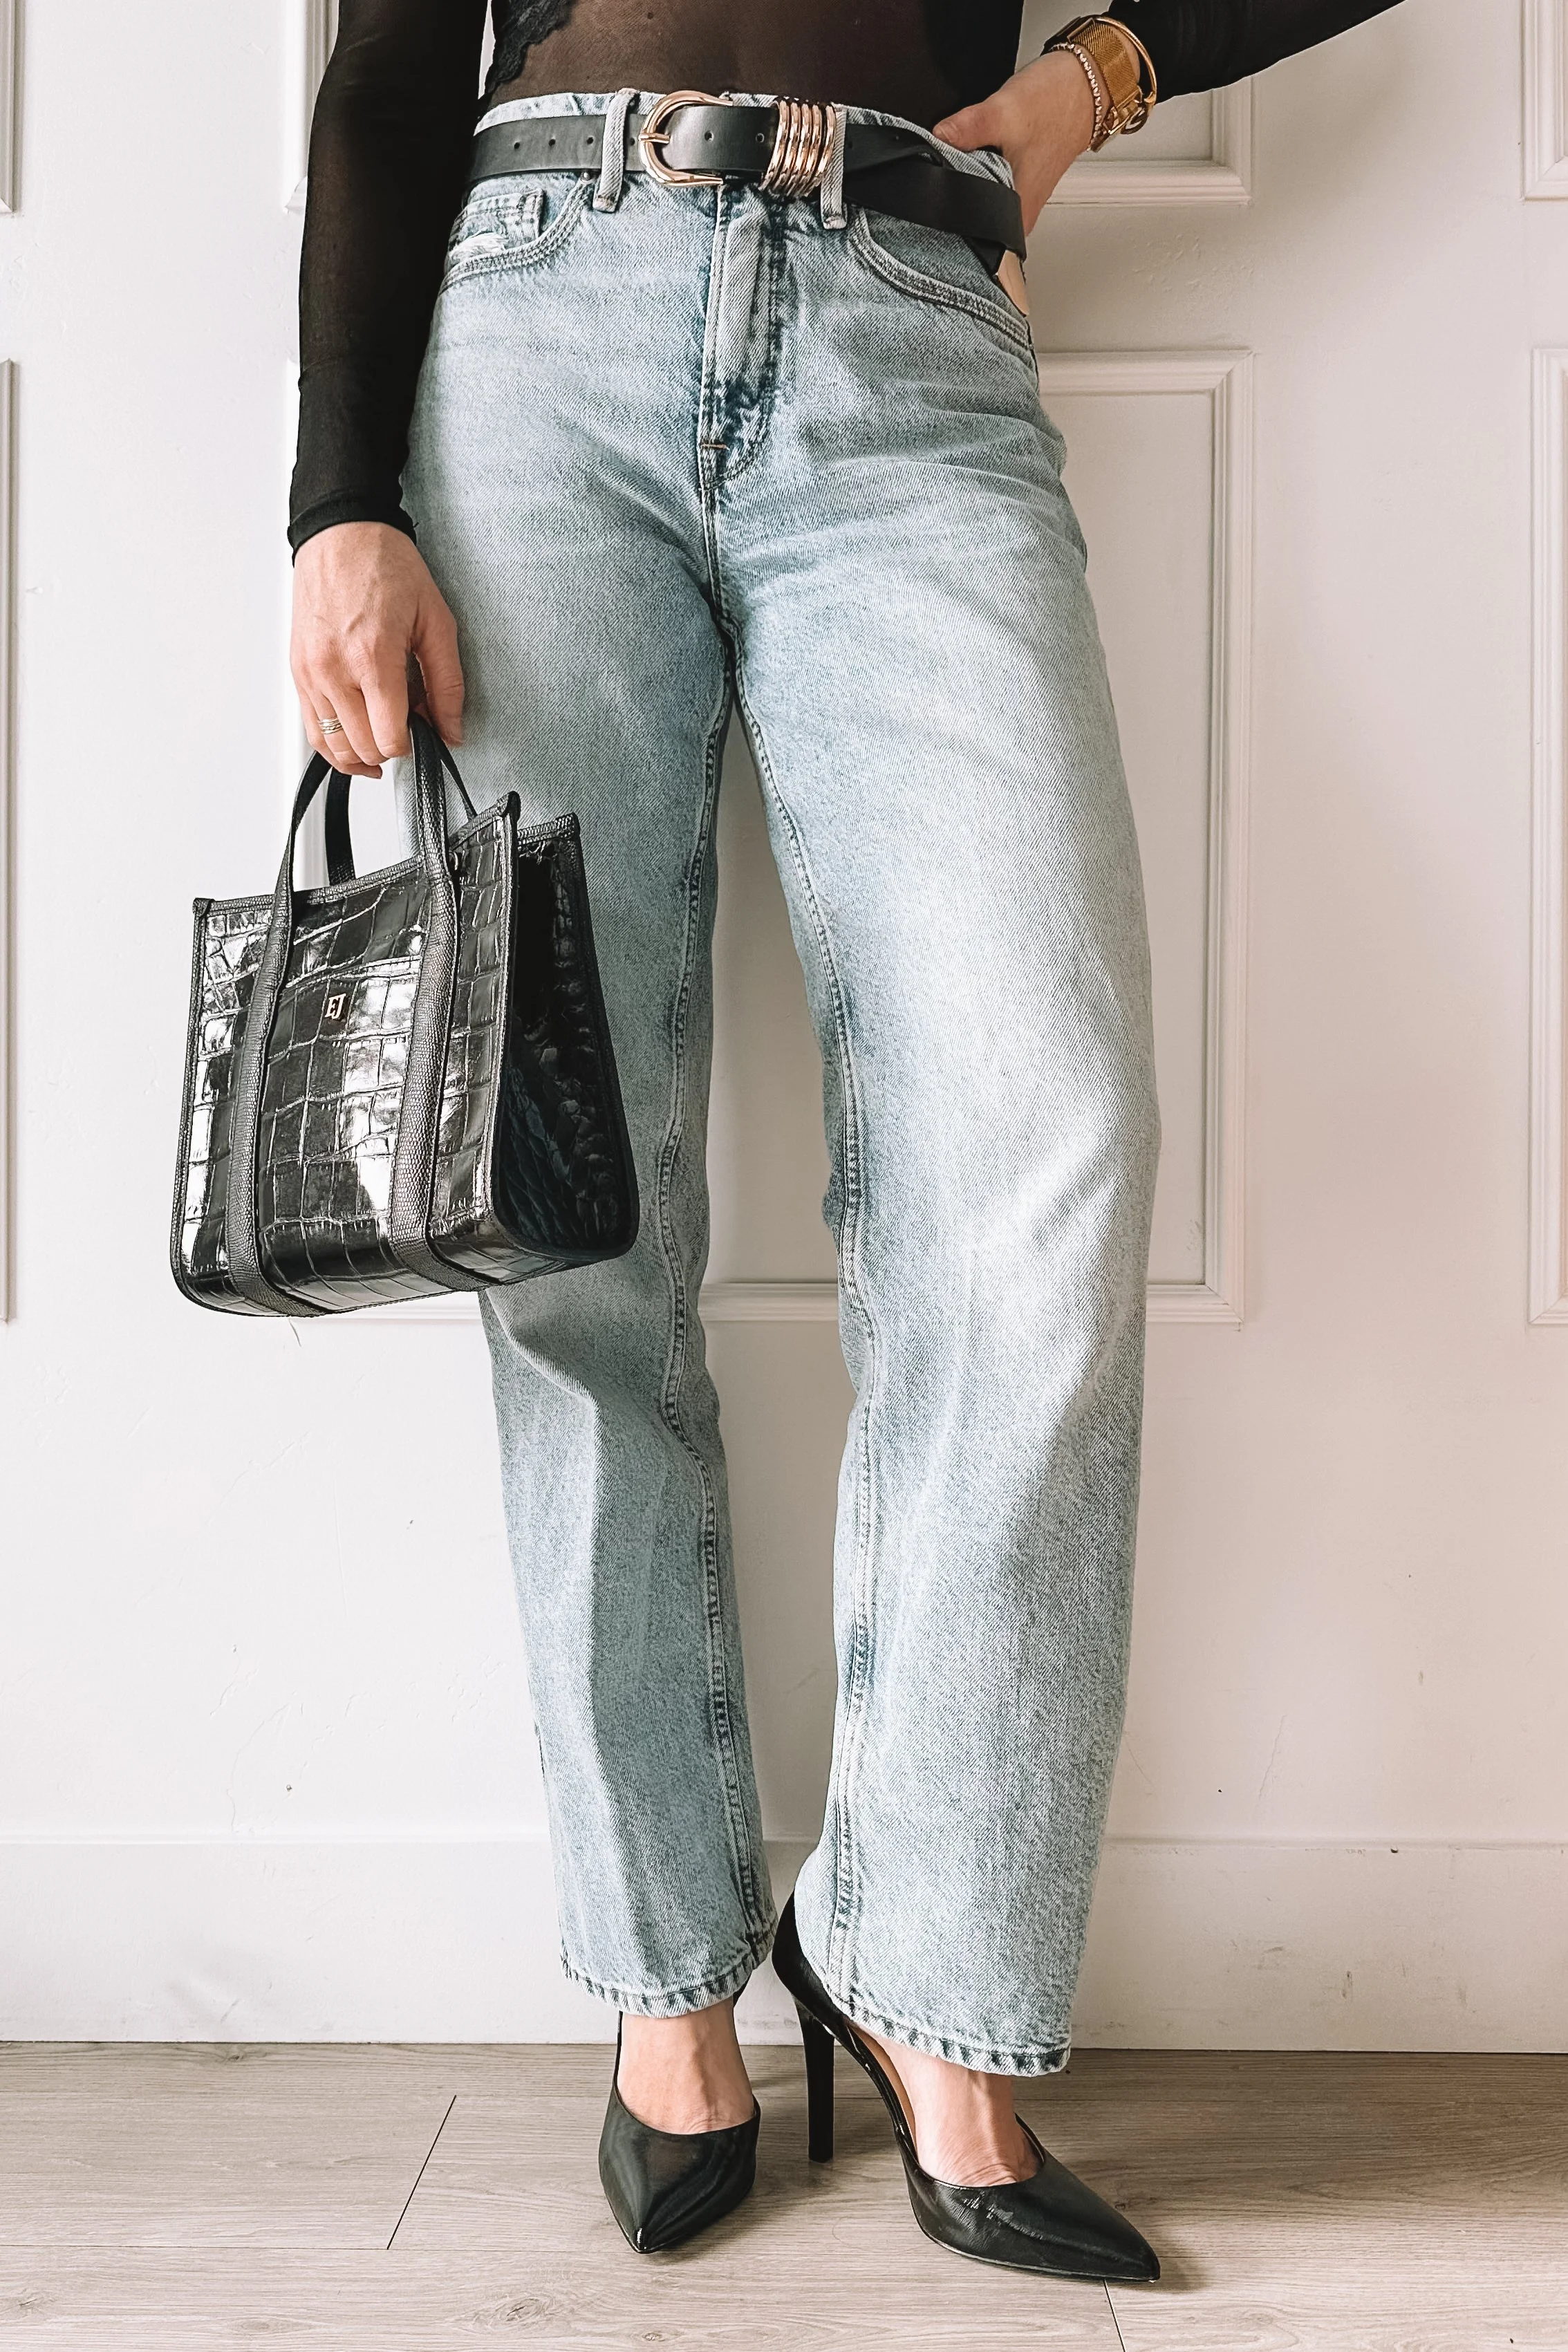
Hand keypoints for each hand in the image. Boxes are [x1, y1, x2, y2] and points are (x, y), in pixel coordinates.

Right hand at [290, 521, 463, 776]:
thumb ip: (447, 683)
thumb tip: (452, 730)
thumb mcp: (435, 620)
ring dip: (363, 750)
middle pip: (363, 748)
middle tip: (406, 719)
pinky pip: (312, 731)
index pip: (389, 739)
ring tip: (382, 728)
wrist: (342, 533)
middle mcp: (334, 670)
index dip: (412, 744)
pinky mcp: (298, 672)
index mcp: (372, 657)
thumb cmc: (385, 566)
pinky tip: (356, 738)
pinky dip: (336, 743)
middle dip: (390, 746)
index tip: (422, 729)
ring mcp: (310, 673)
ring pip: (334, 746)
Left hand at [934, 50, 1096, 237]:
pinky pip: (987, 179)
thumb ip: (968, 129)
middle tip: (959, 156)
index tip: (943, 175)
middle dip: (955, 185)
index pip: (967, 226)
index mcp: (1017, 215)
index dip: (947, 201)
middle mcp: (1019, 214)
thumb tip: (938, 138)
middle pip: (968, 210)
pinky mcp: (1017, 180)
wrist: (1084, 83)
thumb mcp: (1005, 112)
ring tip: (975, 149)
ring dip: (968, 172)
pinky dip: (981, 163)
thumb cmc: (1056, 103)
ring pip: (977, 193)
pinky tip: (985, 148)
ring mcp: (1019, 197)